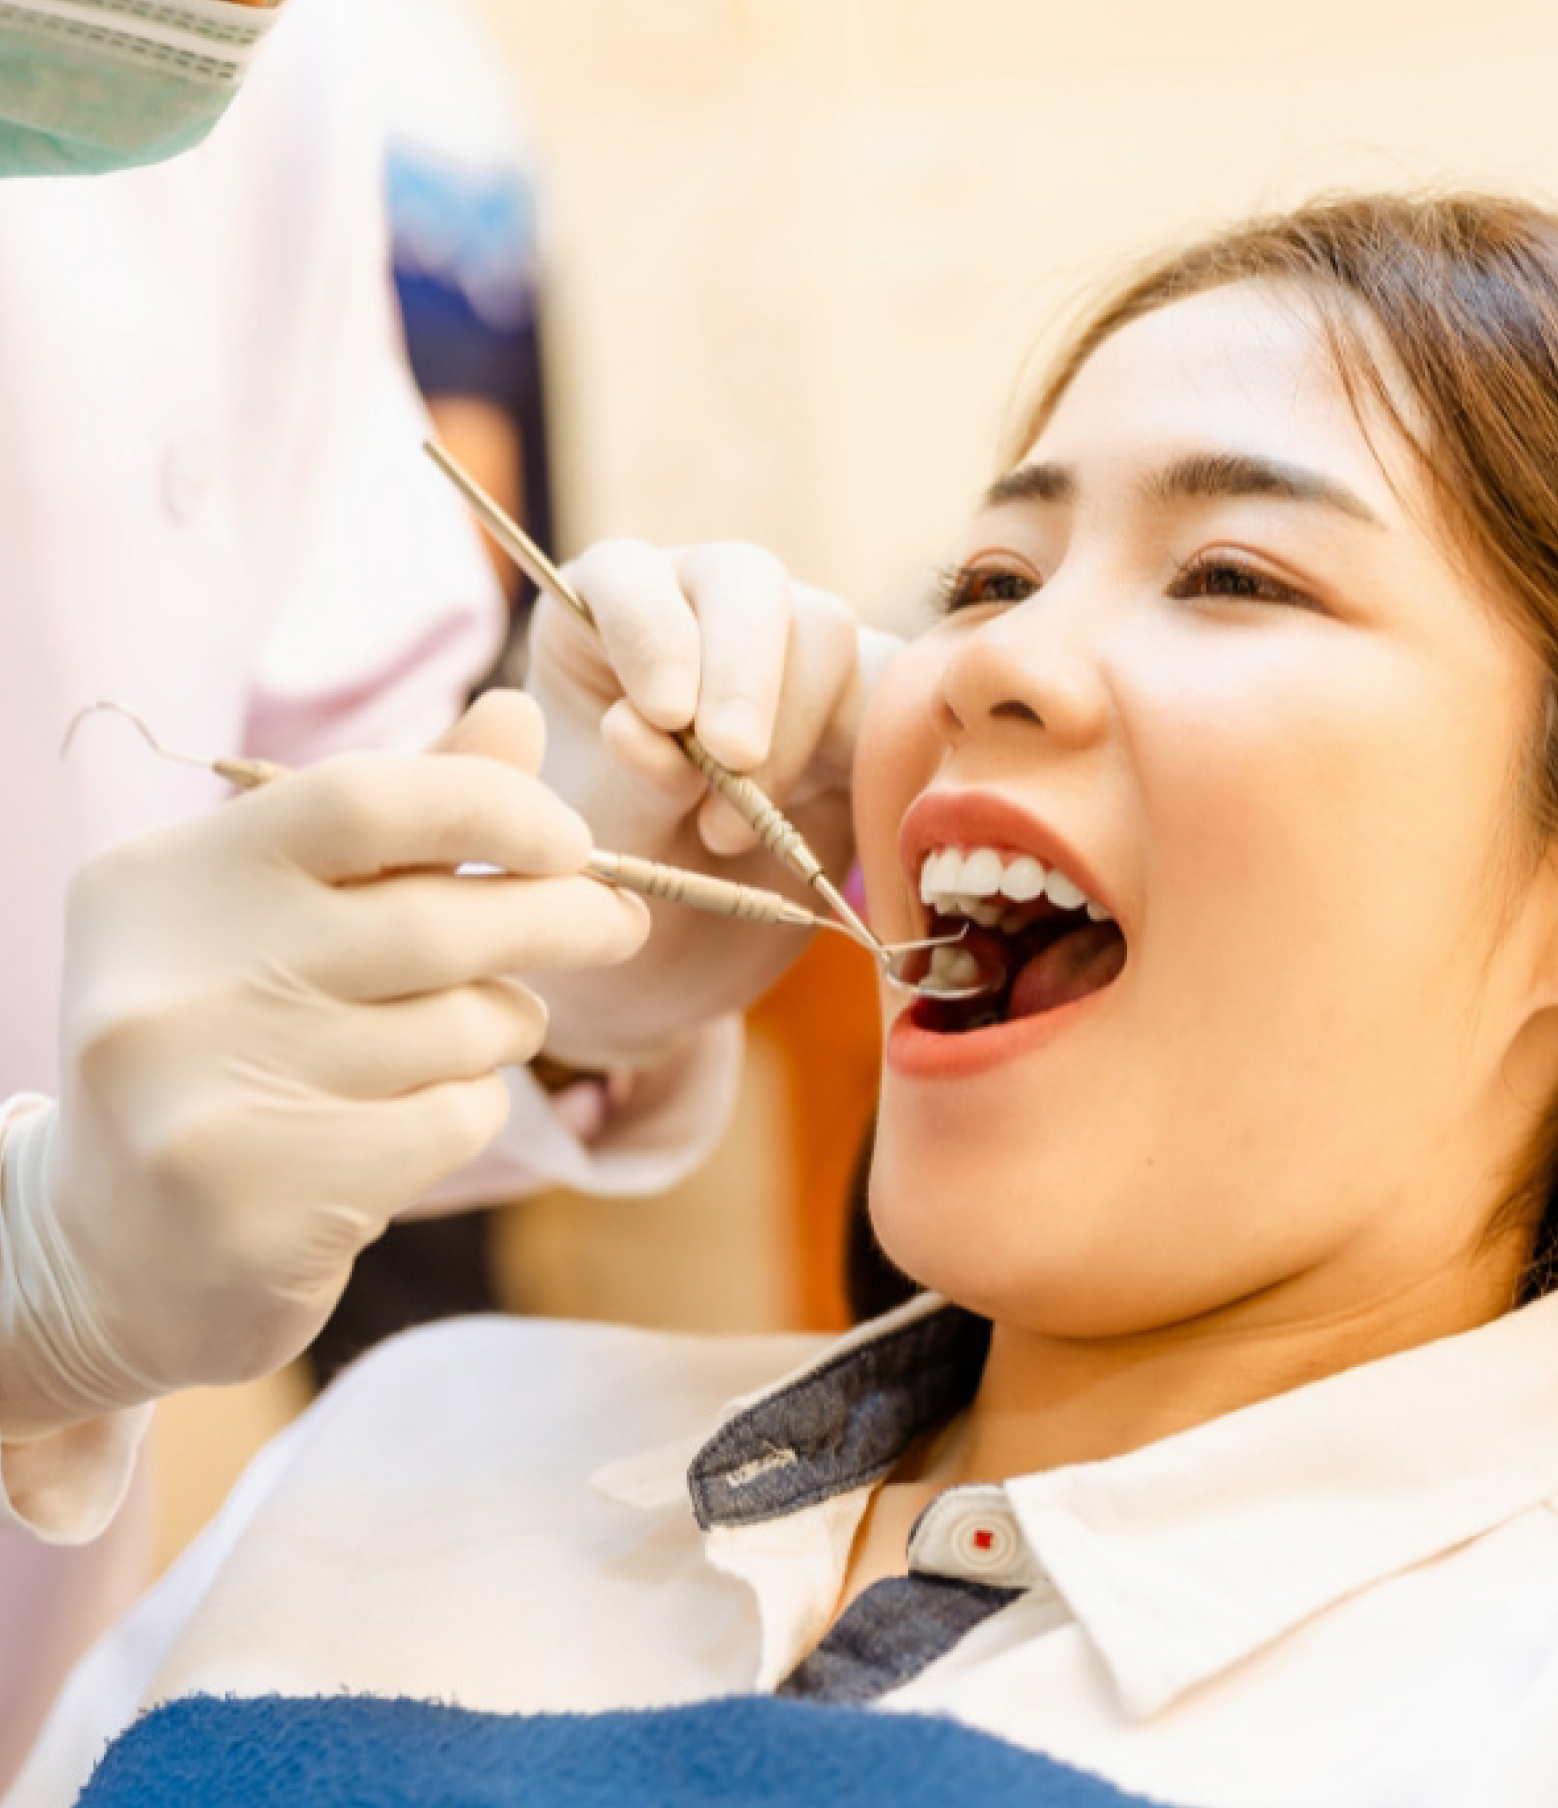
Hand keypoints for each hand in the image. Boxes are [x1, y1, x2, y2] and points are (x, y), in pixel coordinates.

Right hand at [0, 693, 645, 1437]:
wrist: (119, 1253)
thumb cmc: (227, 1048)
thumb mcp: (283, 914)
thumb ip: (402, 819)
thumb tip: (520, 715)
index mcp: (161, 881)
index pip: (362, 799)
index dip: (496, 806)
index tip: (570, 839)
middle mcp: (168, 982)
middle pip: (438, 923)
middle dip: (562, 917)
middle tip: (616, 922)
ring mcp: (208, 1100)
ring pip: (463, 1029)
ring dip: (503, 1026)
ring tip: (462, 1038)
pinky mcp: (265, 1203)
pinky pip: (454, 1120)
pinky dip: (469, 1110)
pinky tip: (411, 1122)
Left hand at [524, 539, 901, 1065]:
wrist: (670, 958)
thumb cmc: (606, 884)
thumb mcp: (596, 840)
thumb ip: (624, 781)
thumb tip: (647, 728)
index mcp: (602, 622)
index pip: (628, 575)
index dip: (653, 631)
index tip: (663, 716)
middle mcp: (699, 614)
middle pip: (746, 583)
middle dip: (745, 672)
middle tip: (734, 762)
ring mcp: (788, 655)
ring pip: (825, 634)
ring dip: (789, 738)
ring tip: (725, 837)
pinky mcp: (858, 707)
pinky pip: (892, 700)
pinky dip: (865, 763)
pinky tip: (818, 829)